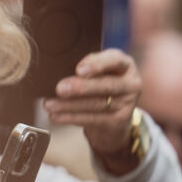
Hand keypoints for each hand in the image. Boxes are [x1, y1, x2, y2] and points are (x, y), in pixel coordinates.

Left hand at [43, 50, 143, 174]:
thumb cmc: (99, 81)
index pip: (114, 60)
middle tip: (60, 89)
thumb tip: (54, 69)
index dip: (97, 64)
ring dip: (70, 105)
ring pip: (98, 103)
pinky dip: (72, 118)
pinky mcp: (119, 121)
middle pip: (107, 85)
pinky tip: (57, 116)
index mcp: (124, 64)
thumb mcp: (97, 69)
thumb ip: (85, 67)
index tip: (78, 70)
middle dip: (82, 87)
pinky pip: (94, 119)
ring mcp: (128, 104)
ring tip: (49, 104)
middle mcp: (131, 83)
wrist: (114, 111)